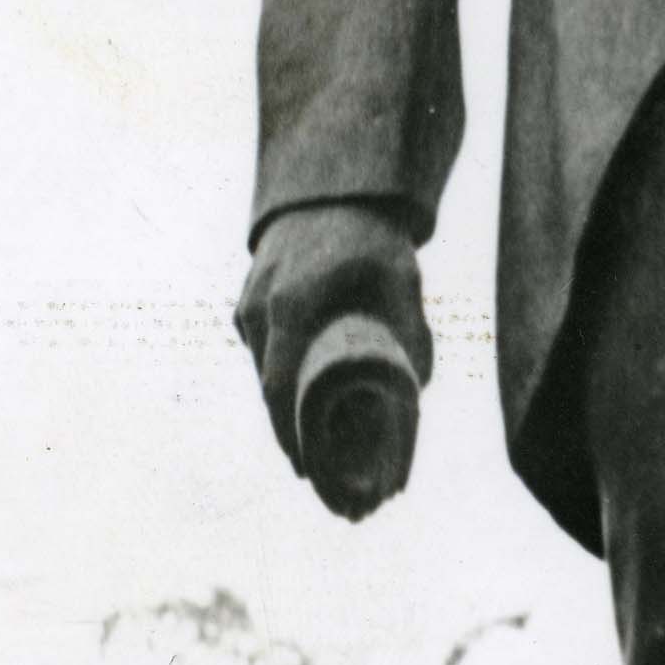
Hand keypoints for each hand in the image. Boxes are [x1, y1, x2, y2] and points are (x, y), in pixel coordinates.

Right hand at [237, 200, 431, 479]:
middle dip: (287, 434)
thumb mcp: (402, 281)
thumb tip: (416, 393)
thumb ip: (412, 334)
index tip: (307, 471)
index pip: (278, 389)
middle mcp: (260, 308)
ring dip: (282, 407)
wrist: (332, 192)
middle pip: (266, 390)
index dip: (289, 436)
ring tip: (312, 443)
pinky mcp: (247, 300)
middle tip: (315, 472)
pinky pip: (260, 350)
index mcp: (291, 307)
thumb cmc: (372, 239)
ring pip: (261, 371)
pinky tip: (299, 399)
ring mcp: (248, 303)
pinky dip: (276, 376)